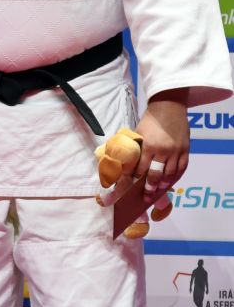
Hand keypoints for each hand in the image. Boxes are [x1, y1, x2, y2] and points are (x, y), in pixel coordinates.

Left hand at [135, 88, 189, 203]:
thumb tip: (121, 162)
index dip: (133, 179)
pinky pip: (182, 169)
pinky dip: (176, 178)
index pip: (139, 168)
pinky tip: (170, 183)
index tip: (128, 188)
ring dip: (163, 186)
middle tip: (145, 198)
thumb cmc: (149, 121)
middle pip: (155, 175)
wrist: (169, 107)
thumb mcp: (137, 133)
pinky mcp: (186, 151)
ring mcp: (176, 152)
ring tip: (157, 193)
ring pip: (169, 175)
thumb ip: (132, 148)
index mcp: (148, 146)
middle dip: (149, 188)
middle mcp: (162, 151)